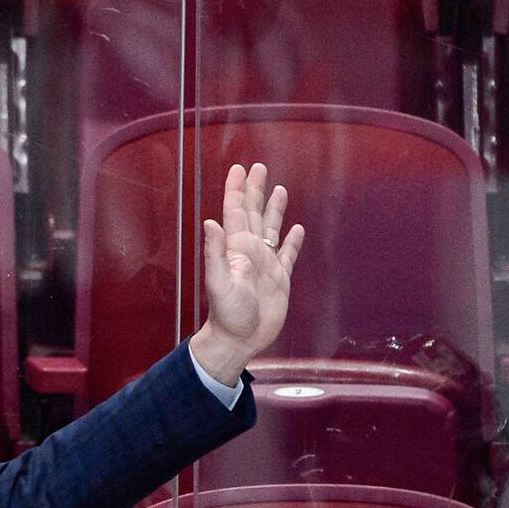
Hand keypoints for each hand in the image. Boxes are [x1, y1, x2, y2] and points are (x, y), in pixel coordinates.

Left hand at [190, 162, 304, 385]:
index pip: (236, 211)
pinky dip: (292, 242)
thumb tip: (211, 222)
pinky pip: (287, 255)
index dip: (237, 190)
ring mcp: (266, 264)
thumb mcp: (218, 283)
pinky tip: (297, 230)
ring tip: (279, 189)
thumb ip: (215, 253)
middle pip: (254, 213)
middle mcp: (250, 251)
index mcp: (236, 248)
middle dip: (255, 190)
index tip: (239, 168)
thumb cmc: (227, 314)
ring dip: (275, 209)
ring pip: (272, 229)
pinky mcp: (279, 279)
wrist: (240, 340)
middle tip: (258, 167)